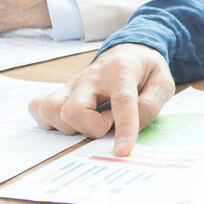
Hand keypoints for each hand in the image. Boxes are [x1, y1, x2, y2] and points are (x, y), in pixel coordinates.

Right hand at [28, 43, 174, 154]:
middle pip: (74, 110)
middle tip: (109, 122)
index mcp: (121, 70)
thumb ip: (151, 104)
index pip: (121, 101)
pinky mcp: (61, 92)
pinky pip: (40, 109)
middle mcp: (90, 76)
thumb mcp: (163, 82)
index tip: (122, 151)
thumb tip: (131, 126)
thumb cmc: (145, 70)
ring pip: (51, 111)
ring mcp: (72, 84)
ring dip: (71, 127)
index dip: (123, 129)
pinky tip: (73, 122)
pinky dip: (51, 122)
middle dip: (92, 127)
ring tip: (92, 121)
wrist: (129, 51)